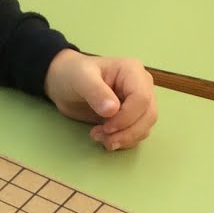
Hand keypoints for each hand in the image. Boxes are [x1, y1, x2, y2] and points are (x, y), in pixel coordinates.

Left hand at [43, 49, 158, 151]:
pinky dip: (123, 141)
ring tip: (97, 136)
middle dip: (127, 132)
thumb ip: (96, 92)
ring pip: (144, 127)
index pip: (142, 99)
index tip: (106, 127)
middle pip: (148, 115)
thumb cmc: (73, 74)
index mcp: (132, 71)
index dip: (127, 117)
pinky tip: (104, 138)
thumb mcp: (81, 78)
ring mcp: (138, 102)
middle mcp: (141, 86)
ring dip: (124, 138)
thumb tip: (112, 110)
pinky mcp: (131, 117)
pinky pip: (136, 133)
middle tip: (104, 139)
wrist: (64, 83)